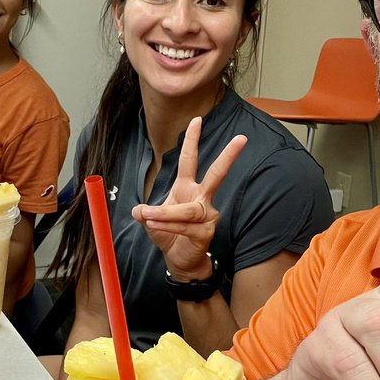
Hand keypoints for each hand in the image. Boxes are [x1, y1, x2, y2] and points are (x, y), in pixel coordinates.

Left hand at [131, 116, 246, 280]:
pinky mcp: (206, 232)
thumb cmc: (170, 234)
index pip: (190, 160)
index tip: (197, 120)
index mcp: (187, 187)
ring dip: (165, 213)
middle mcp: (201, 198)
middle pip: (216, 174)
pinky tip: (154, 225)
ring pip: (186, 210)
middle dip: (228, 156)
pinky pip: (184, 226)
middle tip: (241, 139)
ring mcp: (207, 215)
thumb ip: (145, 212)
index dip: (192, 140)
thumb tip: (138, 210)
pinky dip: (166, 225)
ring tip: (147, 215)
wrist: (180, 260)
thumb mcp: (151, 220)